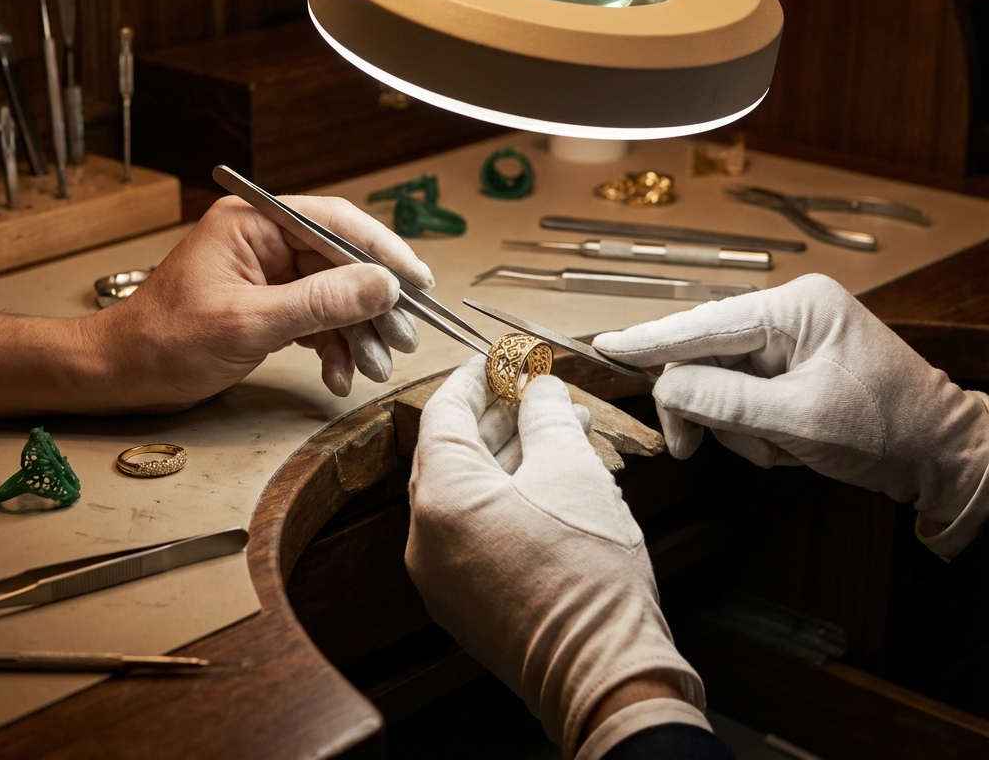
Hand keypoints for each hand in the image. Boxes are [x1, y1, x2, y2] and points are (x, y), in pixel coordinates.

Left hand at [93, 194, 433, 407]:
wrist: (124, 377)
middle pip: (342, 262)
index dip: (382, 250)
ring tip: (376, 365)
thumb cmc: (164, 341)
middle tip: (404, 335)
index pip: (334, 223)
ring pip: (337, 296)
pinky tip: (342, 374)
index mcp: (253, 222)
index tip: (417, 279)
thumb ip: (320, 303)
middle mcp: (266, 241)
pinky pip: (320, 320)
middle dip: (374, 304)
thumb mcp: (247, 322)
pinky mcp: (274, 305)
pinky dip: (335, 348)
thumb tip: (384, 286)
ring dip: (359, 333)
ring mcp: (272, 274)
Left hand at [406, 357, 706, 758]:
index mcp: (443, 500)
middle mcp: (428, 538)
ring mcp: (443, 573)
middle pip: (455, 452)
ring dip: (512, 453)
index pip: (444, 414)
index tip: (499, 357)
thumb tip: (541, 387)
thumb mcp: (572, 471)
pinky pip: (477, 525)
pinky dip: (508, 493)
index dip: (474, 377)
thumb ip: (547, 415)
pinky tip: (554, 472)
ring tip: (562, 425)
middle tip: (536, 387)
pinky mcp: (465, 597)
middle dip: (500, 414)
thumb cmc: (589, 575)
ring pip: (471, 490)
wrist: (605, 675)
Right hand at [593, 274, 988, 559]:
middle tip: (688, 446)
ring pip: (718, 381)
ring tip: (774, 450)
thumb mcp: (800, 419)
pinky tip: (782, 445)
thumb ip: (725, 401)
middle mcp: (788, 314)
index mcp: (796, 307)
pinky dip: (749, 428)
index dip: (651, 339)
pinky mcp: (789, 368)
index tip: (606, 346)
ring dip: (732, 425)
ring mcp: (788, 341)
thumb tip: (665, 386)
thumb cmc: (888, 430)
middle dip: (702, 405)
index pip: (705, 323)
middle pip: (705, 354)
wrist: (942, 457)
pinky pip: (740, 396)